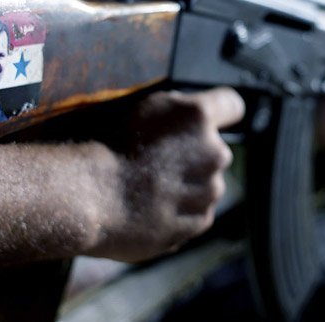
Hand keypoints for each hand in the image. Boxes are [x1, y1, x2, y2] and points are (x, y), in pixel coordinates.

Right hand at [88, 87, 244, 261]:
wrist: (92, 194)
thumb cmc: (109, 147)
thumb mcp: (145, 108)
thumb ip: (180, 111)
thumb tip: (193, 117)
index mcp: (198, 117)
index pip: (232, 104)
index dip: (223, 112)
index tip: (213, 120)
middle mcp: (214, 151)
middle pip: (216, 150)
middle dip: (195, 155)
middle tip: (160, 163)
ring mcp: (210, 189)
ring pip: (207, 184)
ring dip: (188, 186)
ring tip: (149, 190)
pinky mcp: (201, 220)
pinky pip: (196, 212)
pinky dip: (179, 212)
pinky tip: (150, 208)